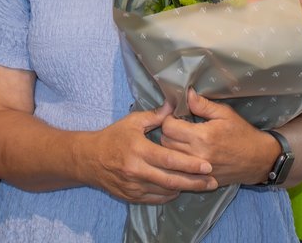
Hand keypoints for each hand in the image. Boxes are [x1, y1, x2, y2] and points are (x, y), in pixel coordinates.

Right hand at [85, 103, 216, 203]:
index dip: (189, 164)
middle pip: (171, 180)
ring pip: (165, 192)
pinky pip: (156, 198)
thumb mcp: (132, 122)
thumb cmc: (113, 137)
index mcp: (138, 150)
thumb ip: (155, 116)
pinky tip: (179, 188)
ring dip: (184, 188)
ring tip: (201, 185)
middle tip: (212, 180)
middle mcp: (136, 170)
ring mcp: (134, 186)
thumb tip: (174, 104)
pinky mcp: (131, 196)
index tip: (207, 165)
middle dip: (194, 181)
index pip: (169, 160)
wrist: (89, 160)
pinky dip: (170, 194)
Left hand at [159, 90, 275, 186]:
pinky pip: (179, 171)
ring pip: (170, 158)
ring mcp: (198, 170)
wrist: (259, 160)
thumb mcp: (225, 113)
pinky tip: (186, 155)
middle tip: (179, 127)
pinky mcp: (200, 179)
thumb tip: (186, 93)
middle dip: (168, 132)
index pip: (168, 127)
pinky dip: (179, 163)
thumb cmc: (242, 133)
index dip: (169, 118)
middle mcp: (197, 155)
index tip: (176, 116)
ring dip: (172, 147)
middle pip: (165, 142)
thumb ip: (203, 104)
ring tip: (182, 140)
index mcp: (202, 136)